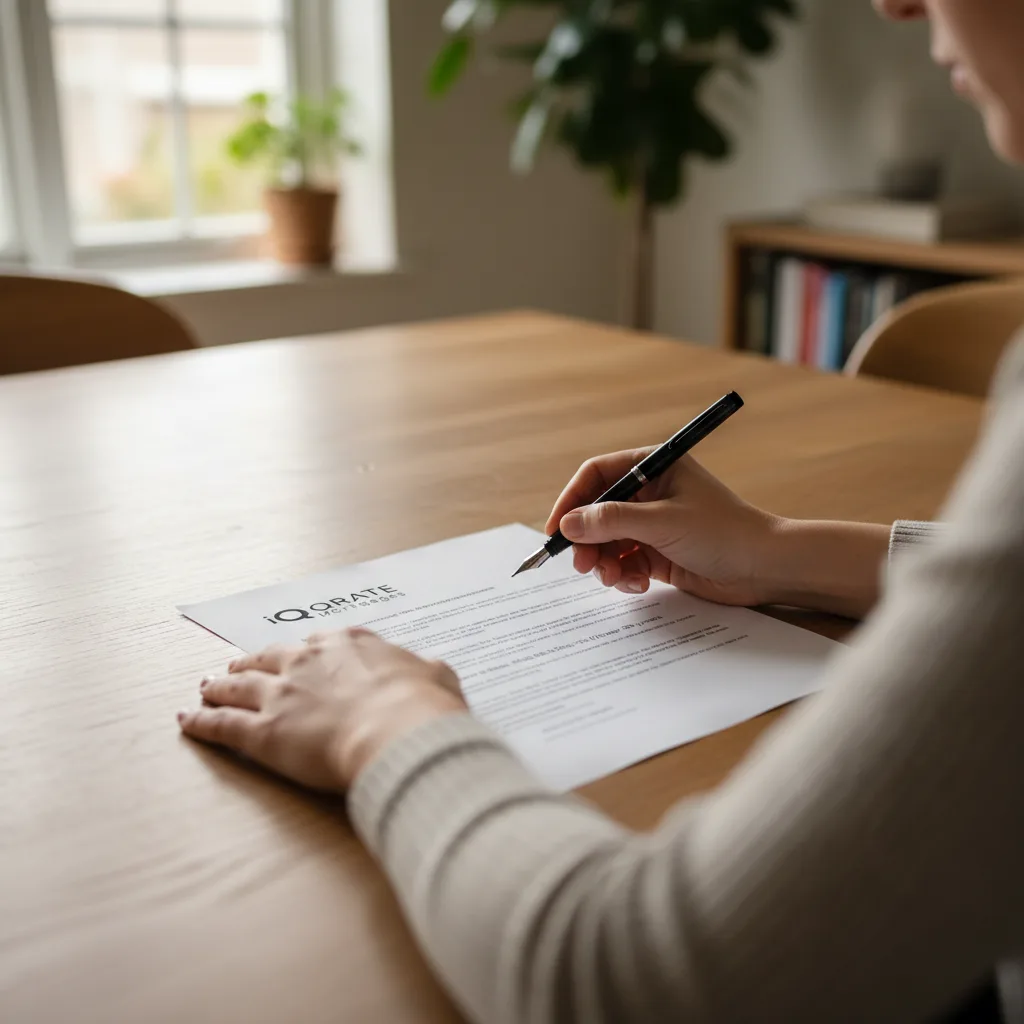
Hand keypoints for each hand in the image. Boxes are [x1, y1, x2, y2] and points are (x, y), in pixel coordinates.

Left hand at [178, 628, 465, 791]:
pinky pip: (223, 725)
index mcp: (350, 645)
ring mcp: (282, 694)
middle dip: (252, 662)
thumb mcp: (438, 677)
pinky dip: (201, 723)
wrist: (399, 731)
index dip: (306, 651)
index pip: (320, 643)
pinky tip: (187, 722)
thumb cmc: (424, 707)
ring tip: (207, 688)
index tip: (300, 654)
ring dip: (220, 687)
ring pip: (239, 686)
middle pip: (269, 657)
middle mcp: (308, 661)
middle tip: (237, 666)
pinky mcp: (264, 732)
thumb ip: (428, 671)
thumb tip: (433, 672)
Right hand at [545, 451, 778, 604]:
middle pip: (597, 512)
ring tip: (616, 579)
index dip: (572, 500)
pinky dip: (624, 575)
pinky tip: (638, 585)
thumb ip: (612, 521)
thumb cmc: (724, 532)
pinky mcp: (658, 553)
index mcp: (654, 467)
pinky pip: (625, 562)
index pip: (597, 475)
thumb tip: (568, 524)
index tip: (557, 530)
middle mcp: (650, 493)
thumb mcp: (663, 522)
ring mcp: (653, 524)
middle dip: (588, 540)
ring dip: (606, 562)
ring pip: (608, 541)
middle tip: (583, 565)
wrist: (765, 568)